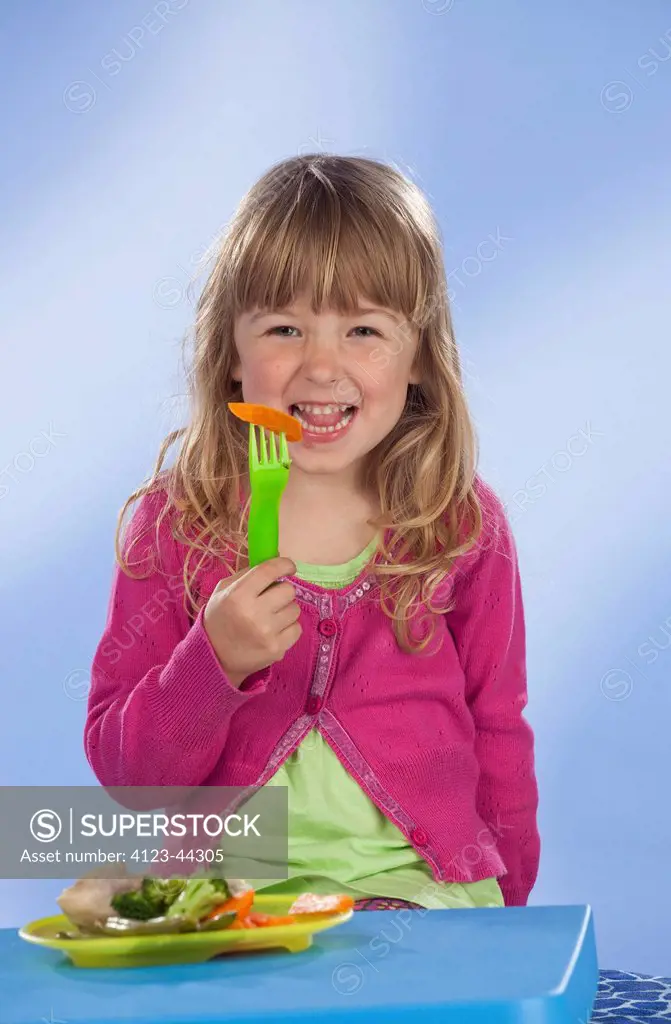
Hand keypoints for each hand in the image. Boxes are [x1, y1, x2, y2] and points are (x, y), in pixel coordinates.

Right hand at [203, 557, 301, 686]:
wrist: (215, 658)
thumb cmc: (220, 619)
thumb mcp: (223, 591)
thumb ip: (248, 573)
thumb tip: (277, 558)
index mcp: (238, 596)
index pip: (270, 571)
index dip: (284, 565)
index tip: (288, 567)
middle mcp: (254, 614)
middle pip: (288, 590)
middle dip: (282, 591)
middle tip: (272, 598)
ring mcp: (267, 634)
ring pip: (295, 609)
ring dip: (285, 610)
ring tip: (270, 616)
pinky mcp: (277, 649)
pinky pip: (297, 628)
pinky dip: (288, 627)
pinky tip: (274, 630)